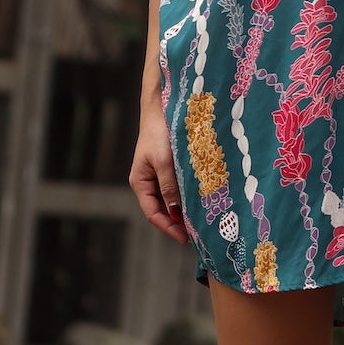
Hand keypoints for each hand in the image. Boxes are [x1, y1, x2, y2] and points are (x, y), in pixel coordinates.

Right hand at [130, 92, 189, 242]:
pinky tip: (202, 200)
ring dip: (185, 210)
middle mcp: (148, 181)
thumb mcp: (164, 161)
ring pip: (172, 199)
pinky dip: (189, 195)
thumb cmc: (159, 132)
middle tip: (199, 234)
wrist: (162, 106)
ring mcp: (159, 174)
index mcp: (140, 182)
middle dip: (178, 223)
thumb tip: (176, 213)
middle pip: (163, 209)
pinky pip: (179, 186)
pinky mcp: (171, 166)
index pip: (153, 213)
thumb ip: (169, 187)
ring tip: (203, 221)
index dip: (169, 228)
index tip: (186, 238)